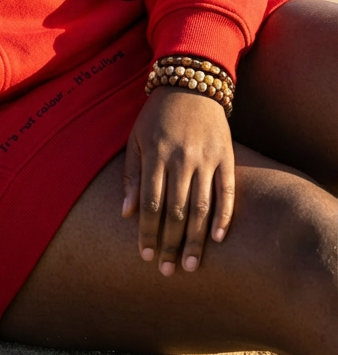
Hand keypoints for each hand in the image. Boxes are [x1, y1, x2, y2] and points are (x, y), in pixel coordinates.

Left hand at [122, 87, 234, 273]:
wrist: (191, 84)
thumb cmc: (157, 115)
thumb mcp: (135, 138)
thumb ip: (131, 175)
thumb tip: (126, 213)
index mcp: (156, 155)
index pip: (151, 204)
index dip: (148, 233)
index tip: (145, 256)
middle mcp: (182, 159)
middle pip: (176, 211)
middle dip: (170, 244)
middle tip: (166, 271)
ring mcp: (206, 158)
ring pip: (201, 207)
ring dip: (196, 240)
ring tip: (190, 265)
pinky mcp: (227, 156)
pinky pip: (227, 192)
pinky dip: (224, 216)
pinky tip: (218, 239)